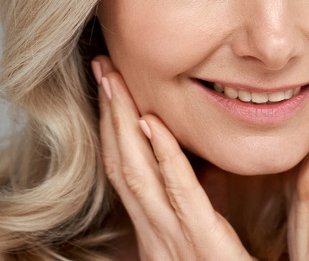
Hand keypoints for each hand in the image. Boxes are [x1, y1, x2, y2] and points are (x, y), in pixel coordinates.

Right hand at [93, 56, 254, 260]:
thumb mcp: (207, 236)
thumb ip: (197, 203)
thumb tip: (196, 166)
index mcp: (159, 231)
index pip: (127, 170)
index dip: (113, 126)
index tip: (110, 85)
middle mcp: (157, 234)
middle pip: (122, 163)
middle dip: (109, 113)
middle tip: (101, 67)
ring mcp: (174, 240)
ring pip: (138, 173)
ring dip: (123, 122)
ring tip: (114, 80)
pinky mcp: (204, 245)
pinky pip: (180, 195)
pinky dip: (163, 158)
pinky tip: (151, 124)